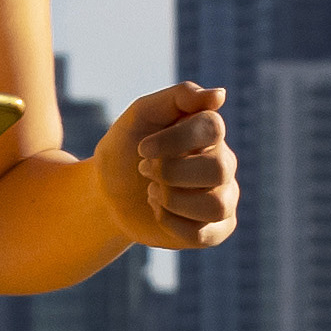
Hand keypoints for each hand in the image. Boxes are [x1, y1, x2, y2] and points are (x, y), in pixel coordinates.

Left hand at [100, 83, 235, 247]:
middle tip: (145, 170)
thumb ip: (179, 97)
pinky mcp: (215, 229)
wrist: (106, 193)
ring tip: (153, 192)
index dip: (174, 140)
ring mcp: (224, 197)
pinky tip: (159, 212)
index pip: (212, 127)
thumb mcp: (141, 114)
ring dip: (172, 200)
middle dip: (170, 172)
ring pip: (216, 204)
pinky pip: (204, 234)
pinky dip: (171, 223)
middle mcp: (224, 163)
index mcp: (209, 132)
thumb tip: (220, 95)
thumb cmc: (126, 150)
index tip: (142, 148)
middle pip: (218, 168)